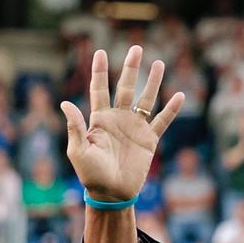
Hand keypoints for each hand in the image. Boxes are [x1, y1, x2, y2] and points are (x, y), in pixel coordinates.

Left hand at [61, 46, 184, 204]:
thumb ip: (75, 127)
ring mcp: (135, 128)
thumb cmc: (91, 175)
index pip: (99, 90)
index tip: (100, 52)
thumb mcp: (78, 152)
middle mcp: (118, 119)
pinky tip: (179, 96)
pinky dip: (171, 109)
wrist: (111, 194)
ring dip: (153, 82)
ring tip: (158, 63)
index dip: (100, 71)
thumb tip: (65, 103)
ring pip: (146, 99)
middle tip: (136, 48)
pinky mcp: (149, 140)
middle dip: (131, 68)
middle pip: (126, 88)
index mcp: (99, 120)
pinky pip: (162, 121)